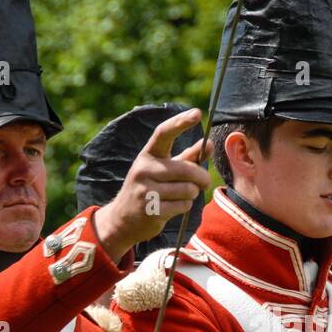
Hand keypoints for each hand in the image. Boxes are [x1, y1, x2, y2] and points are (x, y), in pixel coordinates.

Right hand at [94, 107, 210, 261]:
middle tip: (205, 182)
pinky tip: (173, 207)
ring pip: (188, 189)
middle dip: (202, 177)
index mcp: (148, 154)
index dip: (181, 122)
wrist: (123, 219)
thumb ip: (187, 156)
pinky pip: (183, 205)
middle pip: (187, 169)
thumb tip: (208, 143)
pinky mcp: (151, 209)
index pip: (164, 133)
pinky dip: (185, 207)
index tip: (198, 113)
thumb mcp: (164, 169)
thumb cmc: (150, 188)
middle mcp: (144, 169)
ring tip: (181, 195)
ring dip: (192, 194)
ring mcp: (146, 190)